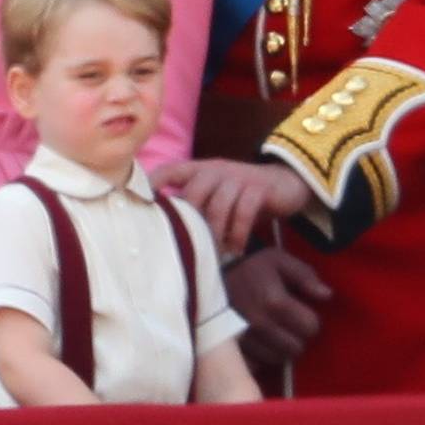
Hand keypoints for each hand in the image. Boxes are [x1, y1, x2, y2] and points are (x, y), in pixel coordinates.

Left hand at [152, 157, 310, 252]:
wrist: (284, 183)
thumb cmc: (241, 194)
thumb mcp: (215, 194)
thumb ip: (195, 205)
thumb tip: (166, 231)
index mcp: (199, 169)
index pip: (170, 170)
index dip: (153, 184)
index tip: (140, 204)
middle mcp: (215, 170)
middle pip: (193, 194)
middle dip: (190, 223)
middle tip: (189, 249)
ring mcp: (237, 177)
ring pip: (218, 206)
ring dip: (215, 233)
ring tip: (214, 255)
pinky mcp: (258, 188)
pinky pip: (243, 212)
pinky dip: (238, 234)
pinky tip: (237, 250)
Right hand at [222, 247, 330, 367]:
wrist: (206, 275)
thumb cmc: (249, 267)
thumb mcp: (278, 261)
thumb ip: (305, 275)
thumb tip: (327, 295)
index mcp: (275, 301)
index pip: (311, 327)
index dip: (309, 319)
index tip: (300, 311)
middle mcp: (261, 325)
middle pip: (297, 347)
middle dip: (296, 336)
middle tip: (287, 324)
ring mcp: (246, 340)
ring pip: (279, 358)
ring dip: (280, 347)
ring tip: (273, 331)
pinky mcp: (233, 350)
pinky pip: (259, 364)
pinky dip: (262, 355)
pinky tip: (259, 340)